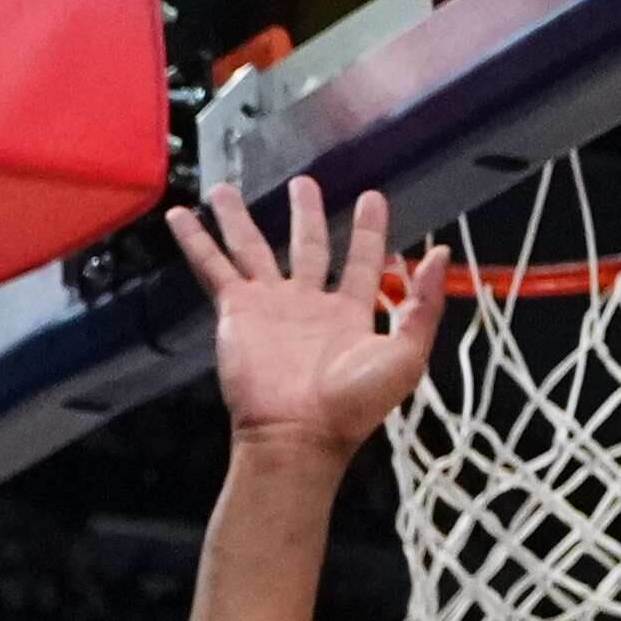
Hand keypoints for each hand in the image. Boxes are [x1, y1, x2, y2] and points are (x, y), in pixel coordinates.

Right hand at [168, 176, 450, 459]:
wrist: (297, 436)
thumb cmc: (352, 405)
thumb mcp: (406, 355)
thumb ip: (425, 305)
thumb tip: (440, 254)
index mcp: (348, 314)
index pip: (361, 260)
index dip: (368, 230)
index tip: (373, 196)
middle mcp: (307, 306)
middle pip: (306, 247)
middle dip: (306, 215)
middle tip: (303, 184)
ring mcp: (268, 306)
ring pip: (251, 248)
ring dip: (238, 219)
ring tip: (225, 189)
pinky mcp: (236, 311)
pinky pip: (212, 267)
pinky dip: (194, 241)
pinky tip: (180, 216)